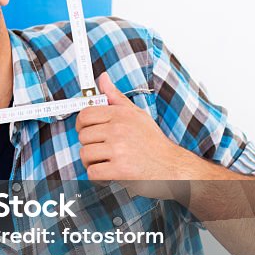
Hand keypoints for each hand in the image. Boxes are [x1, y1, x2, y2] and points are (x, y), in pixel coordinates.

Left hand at [76, 73, 193, 199]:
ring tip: (105, 162)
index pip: (85, 115)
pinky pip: (92, 172)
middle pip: (83, 136)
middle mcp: (118, 129)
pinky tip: (108, 173)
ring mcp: (119, 149)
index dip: (81, 125)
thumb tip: (102, 77)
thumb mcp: (137, 114)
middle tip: (102, 150)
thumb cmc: (153, 141)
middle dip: (89, 145)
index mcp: (121, 114)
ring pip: (85, 154)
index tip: (88, 132)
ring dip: (91, 162)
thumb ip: (116, 97)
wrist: (173, 166)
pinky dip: (97, 177)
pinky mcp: (120, 169)